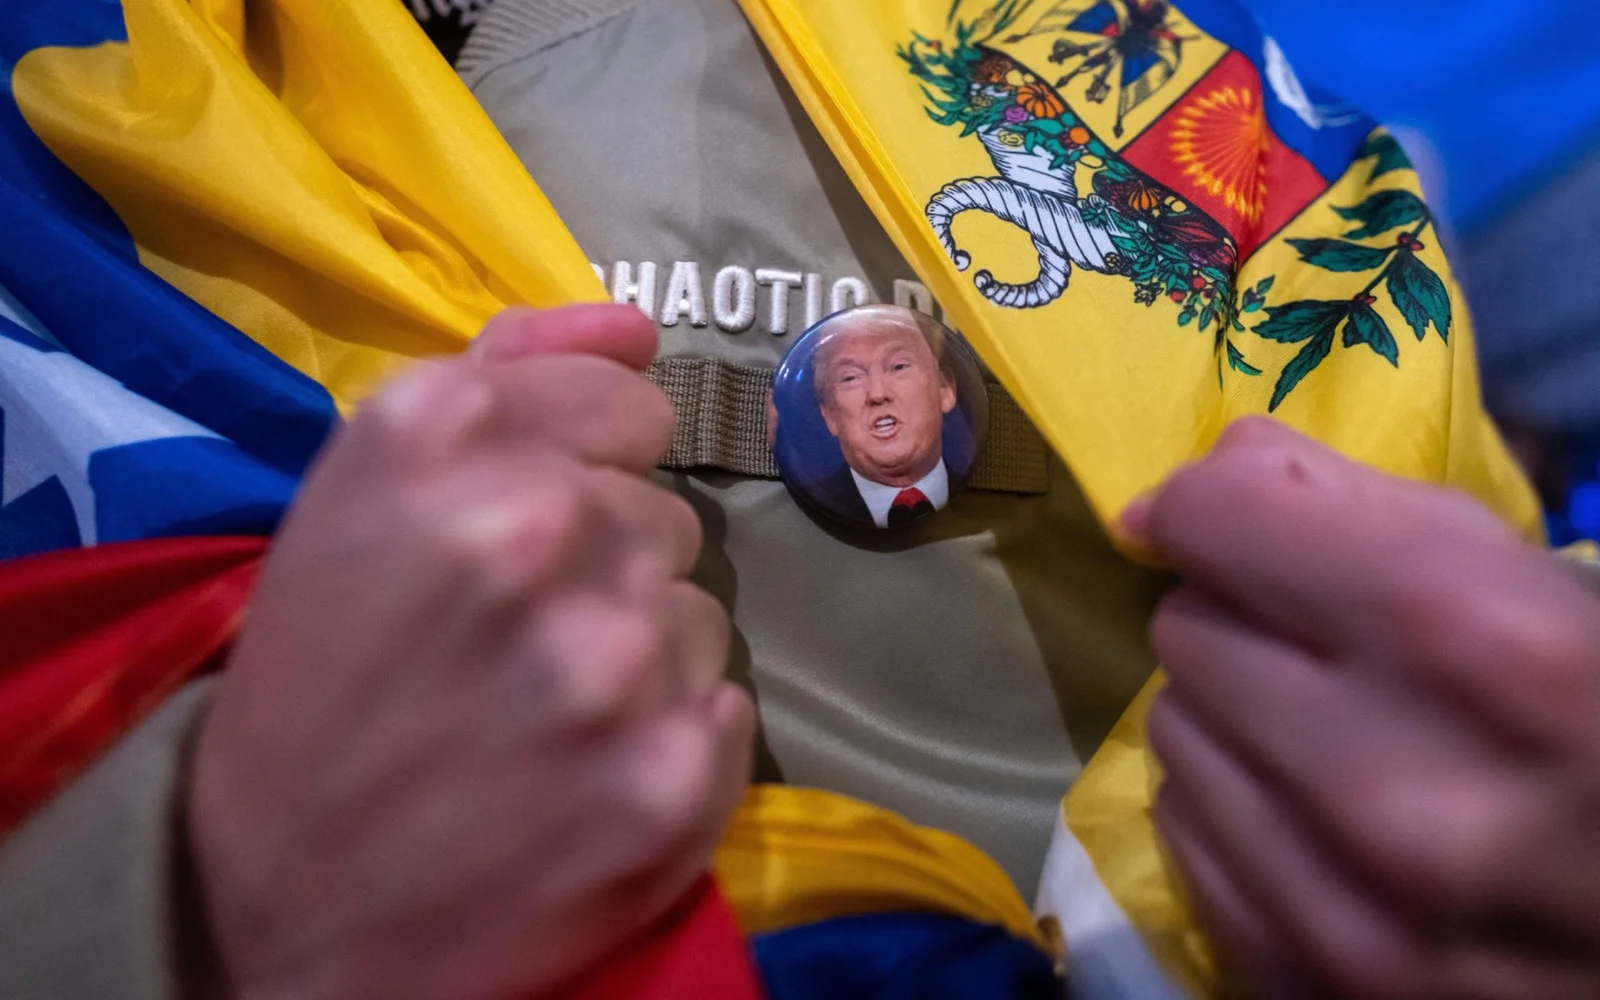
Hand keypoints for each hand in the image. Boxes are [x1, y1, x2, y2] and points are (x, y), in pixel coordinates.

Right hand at [188, 305, 754, 999]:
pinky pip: (724, 710)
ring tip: (539, 720)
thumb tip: (639, 327)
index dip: (585, 469)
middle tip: (508, 647)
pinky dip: (669, 742)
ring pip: (698, 613)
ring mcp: (614, 661)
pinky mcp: (671, 779)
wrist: (266, 905)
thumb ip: (507, 374)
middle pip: (664, 514)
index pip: (630, 405)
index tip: (528, 530)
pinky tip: (582, 779)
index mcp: (440, 435)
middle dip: (602, 570)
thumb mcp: (364, 490)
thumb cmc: (318, 683)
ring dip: (639, 657)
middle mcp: (535, 527)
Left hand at [1128, 418, 1599, 999]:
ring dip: (1235, 721)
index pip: (1218, 521)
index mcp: (1473, 648)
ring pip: (1171, 736)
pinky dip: (1235, 813)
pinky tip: (1324, 826)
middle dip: (1248, 621)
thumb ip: (1371, 511)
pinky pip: (1185, 840)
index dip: (1220, 508)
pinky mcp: (1300, 986)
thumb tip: (1207, 473)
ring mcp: (1341, 915)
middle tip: (1334, 653)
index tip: (1236, 521)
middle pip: (1187, 631)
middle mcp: (1387, 791)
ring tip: (1341, 743)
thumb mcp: (1546, 588)